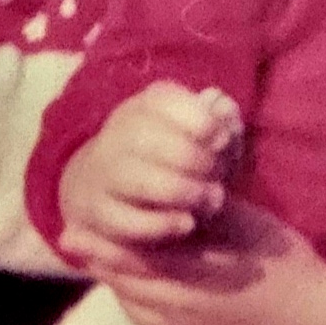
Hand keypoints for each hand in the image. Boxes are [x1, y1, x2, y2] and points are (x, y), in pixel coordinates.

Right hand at [56, 81, 243, 269]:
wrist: (116, 189)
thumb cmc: (176, 157)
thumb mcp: (200, 136)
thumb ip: (220, 121)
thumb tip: (224, 108)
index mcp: (142, 107)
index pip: (162, 101)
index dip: (199, 120)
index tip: (223, 140)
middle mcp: (116, 135)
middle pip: (146, 139)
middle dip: (193, 158)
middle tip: (219, 174)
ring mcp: (104, 175)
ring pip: (137, 180)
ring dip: (181, 191)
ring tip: (213, 201)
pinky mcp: (101, 214)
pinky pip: (126, 221)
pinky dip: (162, 223)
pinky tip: (188, 223)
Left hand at [88, 201, 325, 324]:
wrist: (314, 321)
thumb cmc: (282, 263)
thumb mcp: (242, 223)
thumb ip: (203, 210)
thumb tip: (174, 193)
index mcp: (188, 275)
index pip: (132, 258)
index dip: (100, 243)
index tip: (72, 229)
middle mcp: (177, 312)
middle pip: (125, 286)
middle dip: (101, 262)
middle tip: (75, 241)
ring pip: (136, 310)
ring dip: (120, 285)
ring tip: (102, 261)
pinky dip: (141, 306)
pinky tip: (140, 291)